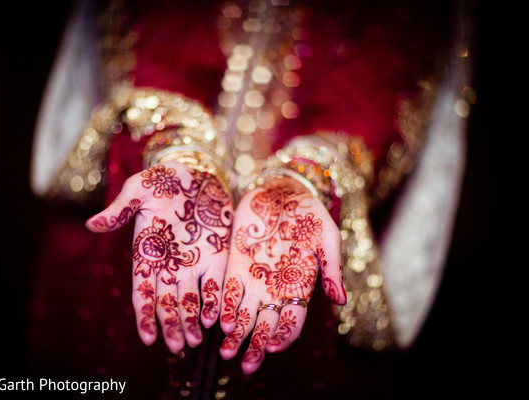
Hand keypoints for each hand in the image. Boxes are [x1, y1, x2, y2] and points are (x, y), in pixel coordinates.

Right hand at [85, 161, 232, 352]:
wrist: (196, 171)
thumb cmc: (163, 180)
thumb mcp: (139, 190)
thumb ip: (120, 209)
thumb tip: (92, 224)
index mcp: (146, 254)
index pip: (143, 291)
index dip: (145, 315)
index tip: (148, 338)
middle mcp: (168, 264)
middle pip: (167, 302)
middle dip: (171, 325)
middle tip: (178, 347)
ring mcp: (192, 262)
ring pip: (189, 300)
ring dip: (191, 321)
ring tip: (195, 341)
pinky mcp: (215, 256)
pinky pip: (213, 284)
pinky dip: (213, 301)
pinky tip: (216, 318)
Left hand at [219, 176, 344, 373]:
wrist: (282, 190)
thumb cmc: (309, 214)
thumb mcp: (327, 237)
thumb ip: (332, 268)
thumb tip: (341, 300)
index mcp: (300, 285)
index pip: (293, 320)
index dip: (284, 335)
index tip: (274, 348)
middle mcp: (276, 287)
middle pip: (266, 324)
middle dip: (256, 344)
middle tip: (245, 364)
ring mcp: (255, 278)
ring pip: (245, 313)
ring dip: (236, 333)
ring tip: (226, 351)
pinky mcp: (236, 265)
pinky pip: (229, 290)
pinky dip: (224, 306)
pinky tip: (219, 321)